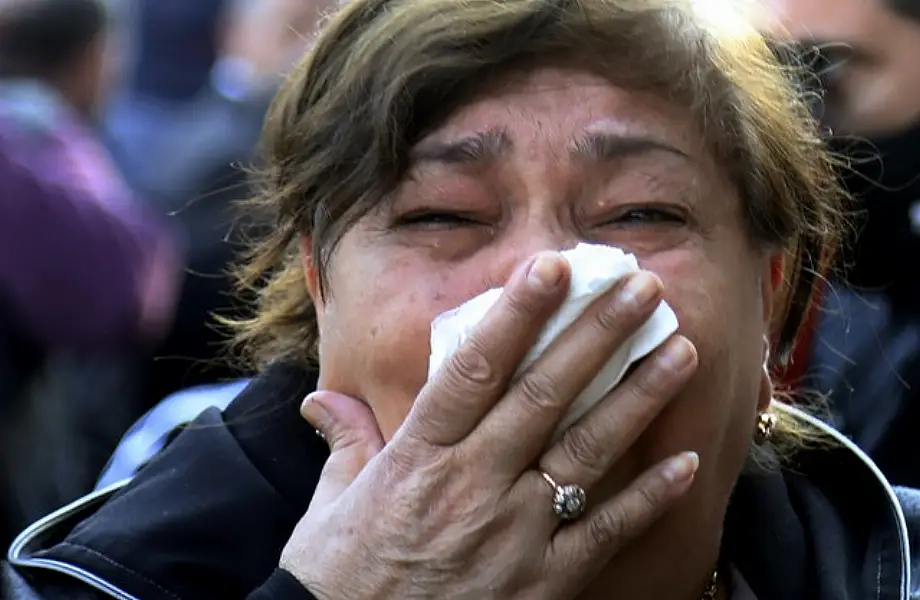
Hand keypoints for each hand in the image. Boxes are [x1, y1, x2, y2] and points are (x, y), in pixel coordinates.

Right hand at [280, 251, 699, 598]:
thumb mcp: (330, 505)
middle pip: (543, 396)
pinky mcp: (543, 585)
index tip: (554, 268)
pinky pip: (605, 535)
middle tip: (643, 289)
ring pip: (586, 452)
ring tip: (681, 352)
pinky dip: (648, 500)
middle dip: (596, 336)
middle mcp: (472, 485)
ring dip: (638, 398)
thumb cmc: (339, 579)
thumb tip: (324, 400)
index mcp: (418, 457)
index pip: (474, 369)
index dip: (517, 314)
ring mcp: (513, 535)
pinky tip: (685, 464)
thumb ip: (344, 442)